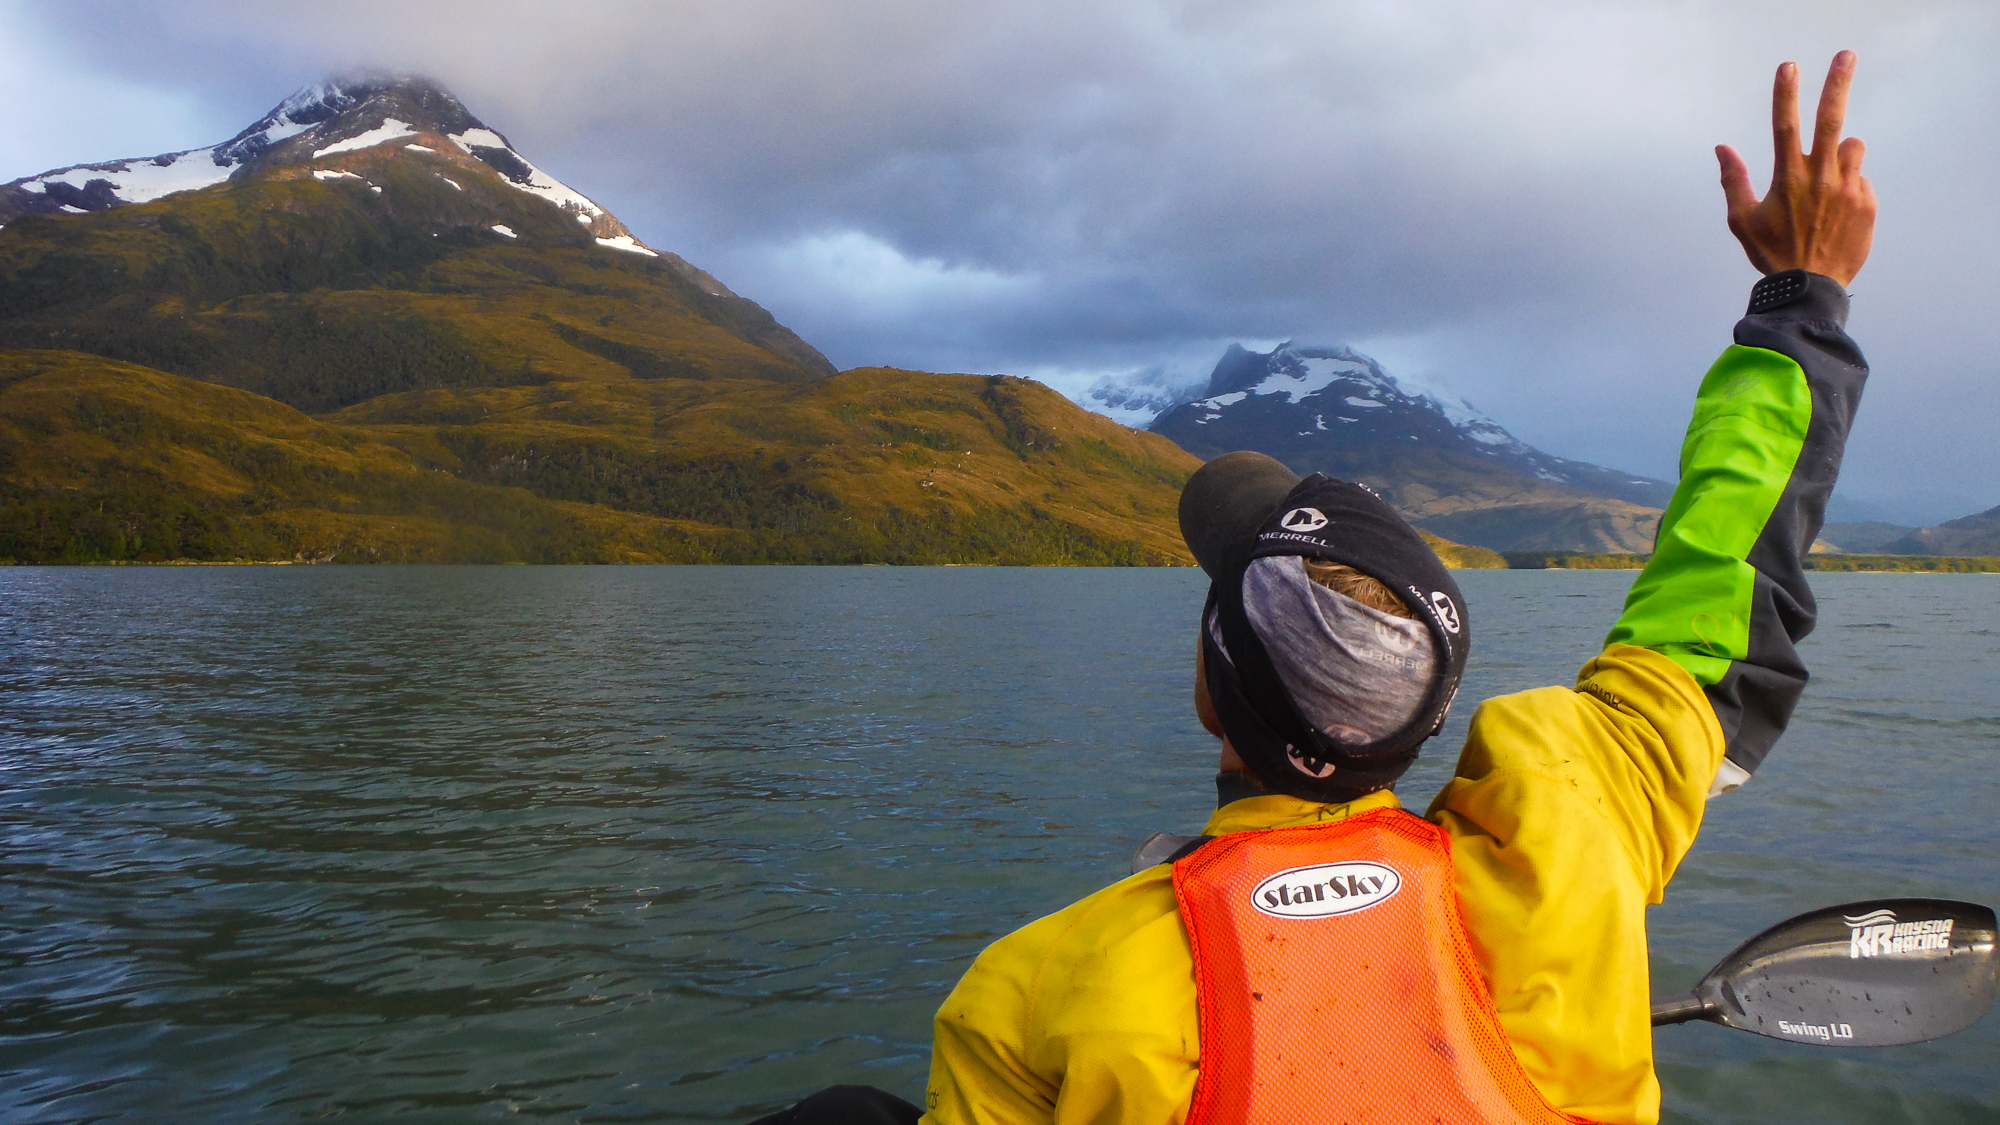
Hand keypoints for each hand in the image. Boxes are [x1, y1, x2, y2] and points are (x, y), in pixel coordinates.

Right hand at [1717, 51, 1876, 286]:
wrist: (1811, 287)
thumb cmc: (1771, 252)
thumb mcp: (1742, 219)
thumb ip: (1733, 179)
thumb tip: (1722, 147)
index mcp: (1787, 179)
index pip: (1785, 125)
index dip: (1785, 93)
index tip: (1789, 66)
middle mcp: (1821, 178)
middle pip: (1831, 119)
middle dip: (1837, 82)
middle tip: (1846, 55)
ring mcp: (1848, 188)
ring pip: (1852, 147)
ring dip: (1841, 154)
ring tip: (1827, 183)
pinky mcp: (1868, 202)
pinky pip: (1861, 179)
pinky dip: (1849, 186)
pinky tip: (1836, 212)